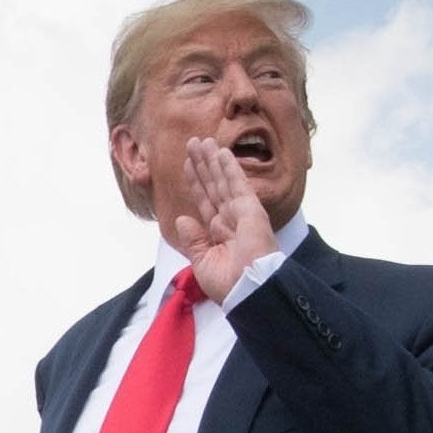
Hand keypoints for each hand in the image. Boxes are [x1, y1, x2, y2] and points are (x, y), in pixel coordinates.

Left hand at [176, 137, 278, 302]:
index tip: (188, 165)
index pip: (205, 201)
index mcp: (219, 233)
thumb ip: (193, 240)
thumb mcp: (202, 262)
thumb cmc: (228, 284)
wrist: (248, 290)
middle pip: (213, 186)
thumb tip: (182, 219)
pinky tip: (220, 153)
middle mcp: (230, 219)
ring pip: (223, 181)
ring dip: (212, 160)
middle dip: (202, 165)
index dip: (196, 182)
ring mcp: (241, 213)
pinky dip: (229, 168)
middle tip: (193, 143)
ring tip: (201, 141)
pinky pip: (237, 184)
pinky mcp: (250, 209)